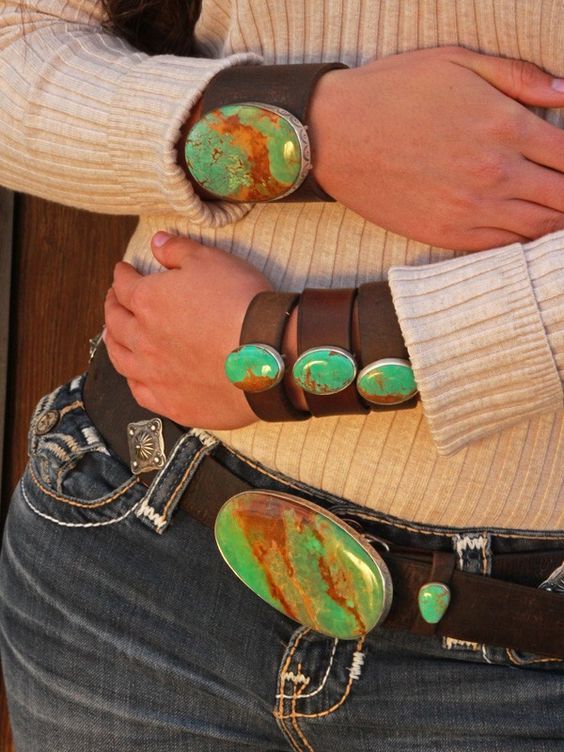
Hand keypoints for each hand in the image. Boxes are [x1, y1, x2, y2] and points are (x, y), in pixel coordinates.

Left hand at [104, 233, 271, 428]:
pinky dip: (133, 380)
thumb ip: (178, 250)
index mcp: (148, 300)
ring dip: (114, 344)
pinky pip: (141, 392)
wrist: (268, 356)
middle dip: (112, 306)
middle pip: (116, 322)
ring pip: (120, 359)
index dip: (122, 275)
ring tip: (115, 336)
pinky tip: (136, 377)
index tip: (123, 271)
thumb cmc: (242, 305)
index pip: (124, 285)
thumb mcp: (212, 261)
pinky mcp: (172, 403)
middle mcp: (143, 339)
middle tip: (114, 300)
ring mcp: (155, 374)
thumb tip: (157, 242)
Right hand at [309, 46, 563, 249]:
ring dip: (556, 225)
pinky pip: (501, 247)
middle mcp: (494, 173)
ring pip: (537, 228)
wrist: (334, 135)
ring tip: (558, 219)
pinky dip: (524, 244)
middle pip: (562, 197)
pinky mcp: (445, 233)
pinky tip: (531, 234)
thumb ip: (518, 77)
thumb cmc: (392, 92)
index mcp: (503, 125)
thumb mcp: (457, 63)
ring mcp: (469, 208)